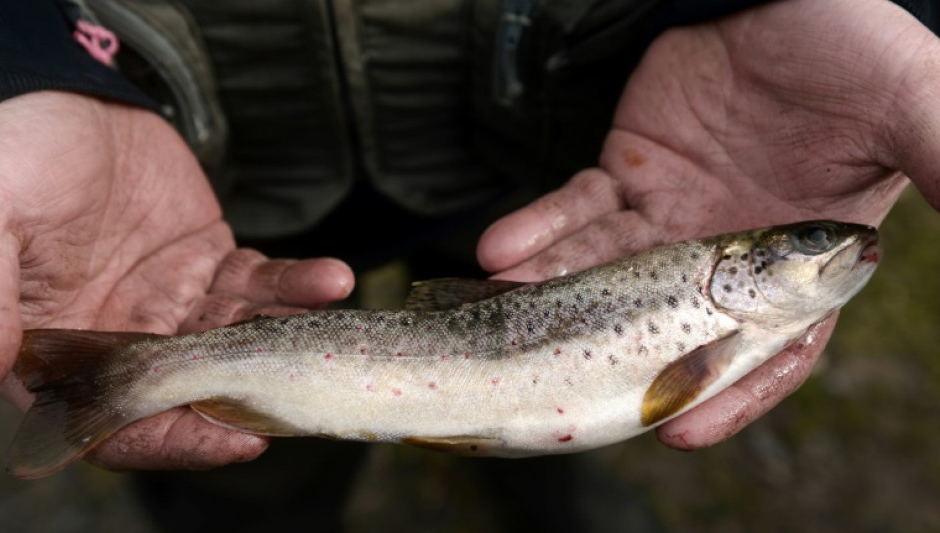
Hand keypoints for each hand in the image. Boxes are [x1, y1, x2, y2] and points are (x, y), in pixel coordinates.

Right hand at [0, 91, 353, 470]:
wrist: (59, 96)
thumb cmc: (10, 156)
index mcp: (62, 351)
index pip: (121, 424)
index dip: (176, 443)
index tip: (237, 442)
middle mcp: (124, 338)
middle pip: (195, 390)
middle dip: (254, 393)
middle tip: (306, 387)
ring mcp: (173, 301)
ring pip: (240, 337)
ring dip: (289, 335)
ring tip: (329, 316)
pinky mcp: (210, 262)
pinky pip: (260, 284)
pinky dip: (296, 286)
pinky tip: (330, 279)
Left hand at [477, 0, 936, 447]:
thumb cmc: (851, 49)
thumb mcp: (908, 103)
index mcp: (797, 261)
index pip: (767, 347)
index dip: (729, 393)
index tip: (683, 432)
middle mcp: (725, 254)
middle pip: (665, 325)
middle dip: (614, 356)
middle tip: (566, 383)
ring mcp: (669, 218)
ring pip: (605, 272)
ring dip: (554, 295)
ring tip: (509, 307)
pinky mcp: (626, 176)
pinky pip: (573, 209)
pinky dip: (537, 231)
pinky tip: (501, 250)